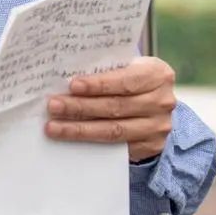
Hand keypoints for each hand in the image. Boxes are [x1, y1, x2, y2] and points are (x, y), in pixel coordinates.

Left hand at [45, 56, 176, 162]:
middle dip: (80, 107)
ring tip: (53, 126)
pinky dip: (90, 143)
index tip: (72, 85)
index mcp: (157, 74)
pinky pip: (116, 147)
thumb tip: (64, 77)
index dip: (98, 84)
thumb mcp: (127, 67)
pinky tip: (70, 139)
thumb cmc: (131, 78)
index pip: (125, 81)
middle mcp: (162, 101)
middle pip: (116, 107)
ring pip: (113, 130)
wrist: (155, 104)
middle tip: (53, 106)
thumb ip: (105, 70)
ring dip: (79, 129)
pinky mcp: (151, 146)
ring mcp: (158, 126)